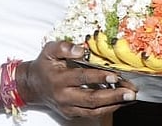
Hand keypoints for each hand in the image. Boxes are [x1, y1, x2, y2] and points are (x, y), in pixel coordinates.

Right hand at [18, 41, 135, 118]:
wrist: (33, 85)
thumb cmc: (45, 65)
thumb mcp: (50, 50)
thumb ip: (64, 47)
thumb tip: (81, 49)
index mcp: (59, 79)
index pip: (81, 78)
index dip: (99, 77)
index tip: (115, 75)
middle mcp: (64, 96)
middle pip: (91, 98)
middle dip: (112, 96)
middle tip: (129, 92)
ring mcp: (68, 107)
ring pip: (93, 110)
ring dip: (114, 105)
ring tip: (129, 98)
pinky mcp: (71, 114)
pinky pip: (91, 113)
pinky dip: (107, 109)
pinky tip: (119, 102)